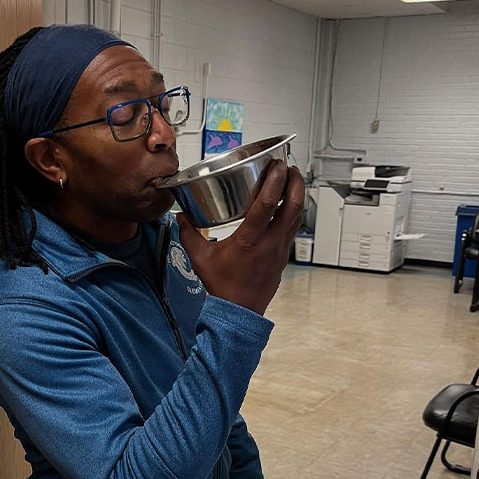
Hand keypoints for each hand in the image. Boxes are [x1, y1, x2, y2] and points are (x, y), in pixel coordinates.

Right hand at [177, 161, 304, 315]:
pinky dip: (293, 212)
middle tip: (290, 167)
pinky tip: (286, 206)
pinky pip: (293, 228)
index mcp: (250, 240)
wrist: (239, 312)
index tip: (276, 165)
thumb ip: (189, 234)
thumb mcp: (200, 259)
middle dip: (295, 182)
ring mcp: (280, 250)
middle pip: (293, 205)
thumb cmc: (223, 287)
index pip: (268, 204)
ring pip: (297, 216)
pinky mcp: (283, 256)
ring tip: (291, 181)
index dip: (275, 181)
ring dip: (297, 195)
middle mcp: (270, 243)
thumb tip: (181, 217)